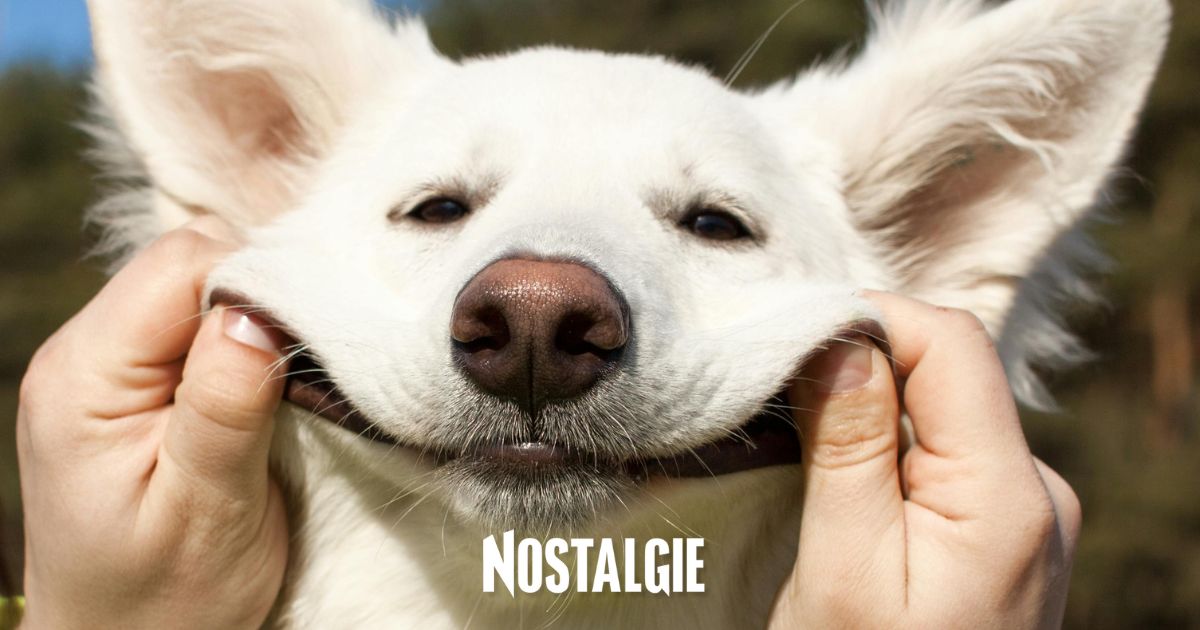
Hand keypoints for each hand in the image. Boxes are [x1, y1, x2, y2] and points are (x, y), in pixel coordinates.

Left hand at [17, 219, 288, 628]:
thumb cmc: (163, 601)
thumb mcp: (206, 511)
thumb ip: (224, 404)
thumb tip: (259, 310)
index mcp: (83, 379)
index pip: (180, 267)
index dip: (259, 282)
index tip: (316, 337)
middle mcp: (82, 355)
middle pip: (187, 263)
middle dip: (262, 294)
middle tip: (313, 359)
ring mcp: (105, 365)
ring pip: (198, 286)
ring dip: (257, 317)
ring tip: (292, 375)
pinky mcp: (134, 381)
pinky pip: (197, 322)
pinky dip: (245, 338)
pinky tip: (269, 379)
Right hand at [770, 292, 1079, 628]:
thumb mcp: (842, 570)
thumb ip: (849, 448)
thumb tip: (837, 335)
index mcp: (1009, 497)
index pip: (949, 343)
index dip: (867, 320)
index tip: (784, 344)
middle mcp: (1036, 493)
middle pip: (946, 372)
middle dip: (858, 365)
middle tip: (774, 396)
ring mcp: (1024, 514)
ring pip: (940, 411)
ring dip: (868, 409)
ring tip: (797, 441)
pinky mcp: (1003, 531)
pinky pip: (945, 455)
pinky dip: (888, 447)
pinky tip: (841, 478)